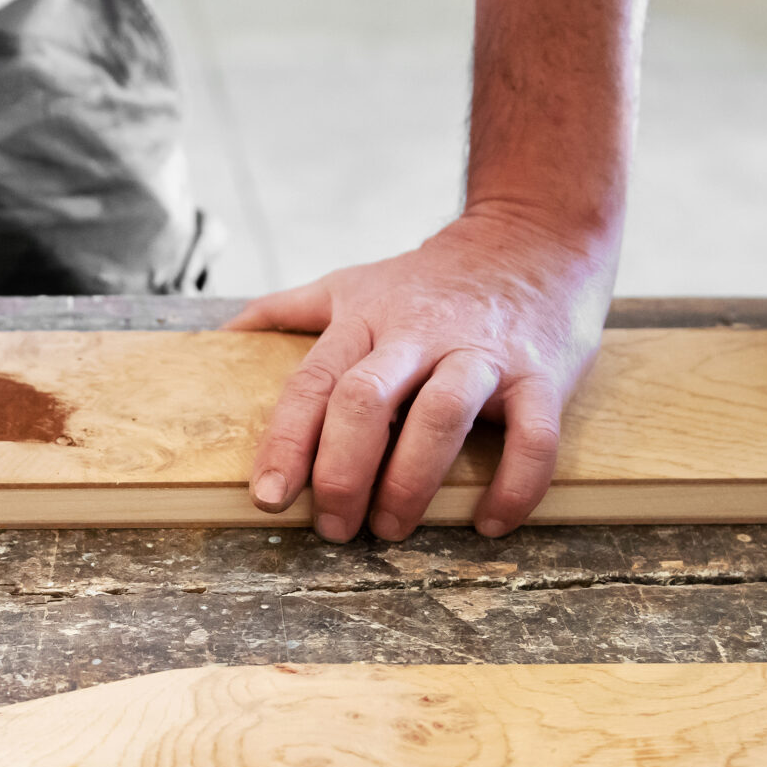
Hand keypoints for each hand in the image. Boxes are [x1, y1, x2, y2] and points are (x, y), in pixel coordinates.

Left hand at [225, 206, 616, 540]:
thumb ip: (290, 309)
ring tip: (391, 529)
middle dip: (341, 472)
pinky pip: (533, 437)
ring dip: (411, 484)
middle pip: (365, 400)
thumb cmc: (433, 279)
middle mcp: (419, 335)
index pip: (313, 384)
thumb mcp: (355, 283)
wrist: (535, 237)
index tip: (269, 497)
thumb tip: (224, 333)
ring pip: (441, 416)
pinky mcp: (541, 374)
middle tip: (333, 526)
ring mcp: (482, 354)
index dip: (285, 443)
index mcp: (366, 320)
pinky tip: (488, 522)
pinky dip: (513, 486)